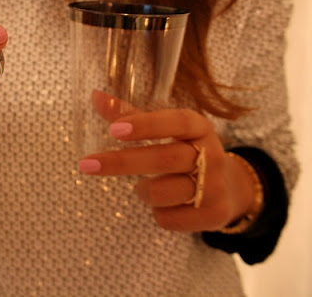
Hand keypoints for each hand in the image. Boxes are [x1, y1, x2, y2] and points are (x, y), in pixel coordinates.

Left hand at [79, 94, 255, 231]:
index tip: (114, 129)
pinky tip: (164, 204)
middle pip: (165, 159)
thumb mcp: (164, 129)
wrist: (228, 188)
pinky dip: (158, 213)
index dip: (146, 125)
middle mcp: (212, 154)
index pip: (177, 122)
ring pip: (165, 191)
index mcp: (198, 127)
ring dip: (144, 190)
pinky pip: (170, 219)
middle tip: (87, 165)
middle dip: (122, 162)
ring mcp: (216, 187)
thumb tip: (95, 96)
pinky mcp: (215, 215)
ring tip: (143, 187)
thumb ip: (130, 115)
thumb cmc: (184, 151)